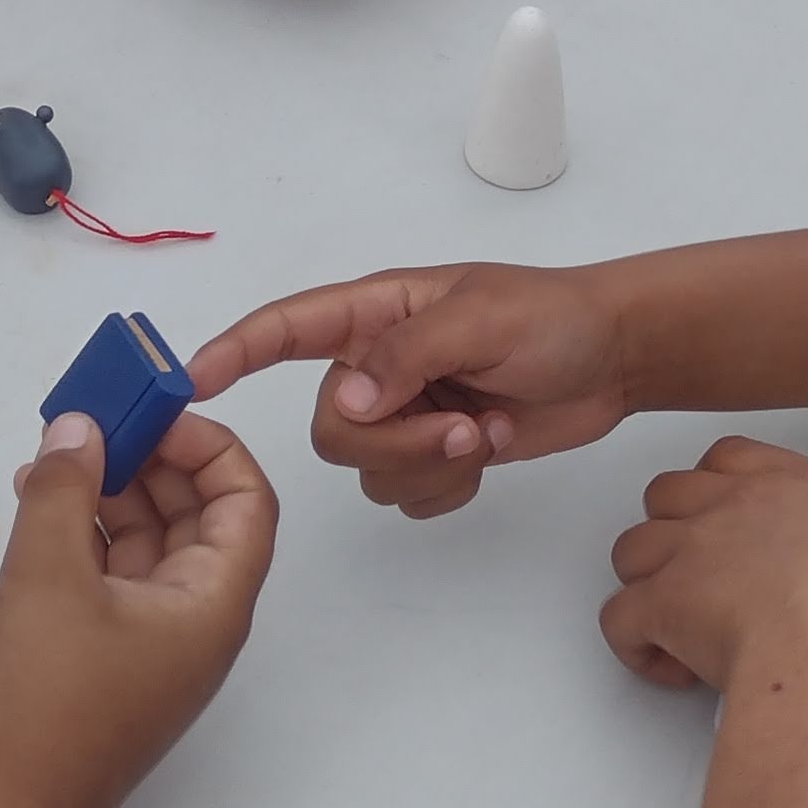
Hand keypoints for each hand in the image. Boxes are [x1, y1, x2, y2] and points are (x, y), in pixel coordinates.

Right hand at [0, 410, 276, 807]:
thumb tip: (82, 426)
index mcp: (211, 606)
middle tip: (97, 418)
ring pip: (146, 542)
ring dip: (107, 491)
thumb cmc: (45, 701)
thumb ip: (68, 490)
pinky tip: (35, 501)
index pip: (245, 501)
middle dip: (150, 459)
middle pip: (196, 516)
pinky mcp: (99, 658)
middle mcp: (190, 622)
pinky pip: (106, 574)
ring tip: (54, 454)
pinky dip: (78, 533)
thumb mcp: (49, 577)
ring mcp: (144, 643)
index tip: (153, 411)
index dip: (208, 446)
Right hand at [192, 261, 633, 516]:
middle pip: (332, 426)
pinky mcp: (434, 454)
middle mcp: (379, 364)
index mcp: (377, 312)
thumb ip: (407, 357)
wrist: (614, 358)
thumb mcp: (481, 319)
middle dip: (394, 442)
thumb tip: (348, 401)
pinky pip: (405, 495)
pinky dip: (447, 488)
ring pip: (367, 468)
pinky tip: (487, 450)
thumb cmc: (553, 318)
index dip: (236, 351)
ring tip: (484, 430)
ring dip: (429, 464)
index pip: (287, 328)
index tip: (193, 381)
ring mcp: (406, 412)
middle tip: (461, 428)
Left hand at [600, 438, 807, 702]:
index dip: (725, 495)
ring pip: (631, 550)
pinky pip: (618, 618)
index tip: (746, 542)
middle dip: (677, 537)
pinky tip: (675, 674)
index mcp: (801, 489)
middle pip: (669, 496)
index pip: (731, 459)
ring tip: (690, 635)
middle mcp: (735, 506)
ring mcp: (690, 550)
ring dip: (651, 589)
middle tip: (713, 590)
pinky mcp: (660, 603)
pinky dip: (636, 646)